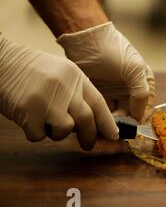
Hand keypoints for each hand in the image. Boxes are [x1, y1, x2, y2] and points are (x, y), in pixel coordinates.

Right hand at [0, 34, 118, 149]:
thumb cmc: (30, 71)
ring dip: (57, 133)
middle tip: (88, 145)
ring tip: (46, 122)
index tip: (114, 135)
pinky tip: (28, 120)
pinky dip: (35, 133)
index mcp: (74, 76)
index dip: (107, 121)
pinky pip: (39, 135)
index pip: (98, 103)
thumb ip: (75, 92)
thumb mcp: (60, 73)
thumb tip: (91, 122)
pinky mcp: (28, 112)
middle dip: (89, 136)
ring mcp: (46, 99)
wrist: (1, 61)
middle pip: (86, 119)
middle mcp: (64, 87)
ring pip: (65, 129)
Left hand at [56, 22, 154, 122]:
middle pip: (130, 114)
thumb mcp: (134, 69)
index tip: (130, 129)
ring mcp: (114, 92)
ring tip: (102, 128)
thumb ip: (141, 93)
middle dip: (122, 124)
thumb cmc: (112, 49)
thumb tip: (138, 116)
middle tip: (113, 131)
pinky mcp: (98, 94)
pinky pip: (101, 111)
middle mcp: (130, 89)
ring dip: (110, 123)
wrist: (83, 37)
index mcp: (144, 82)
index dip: (139, 120)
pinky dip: (99, 118)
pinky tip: (94, 122)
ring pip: (115, 115)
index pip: (146, 108)